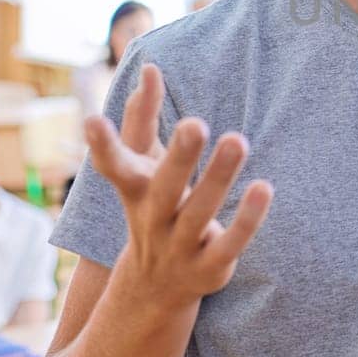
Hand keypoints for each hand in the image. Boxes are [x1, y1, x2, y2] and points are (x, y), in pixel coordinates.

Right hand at [85, 64, 273, 304]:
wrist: (153, 290)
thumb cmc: (153, 207)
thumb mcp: (140, 167)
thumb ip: (142, 117)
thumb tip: (149, 67)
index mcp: (134, 192)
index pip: (114, 167)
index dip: (103, 146)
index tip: (93, 120)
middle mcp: (152, 218)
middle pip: (164, 187)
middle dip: (179, 157)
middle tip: (195, 122)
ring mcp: (180, 246)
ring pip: (199, 212)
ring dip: (219, 178)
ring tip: (238, 139)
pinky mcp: (210, 267)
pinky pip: (231, 241)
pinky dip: (248, 217)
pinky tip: (264, 187)